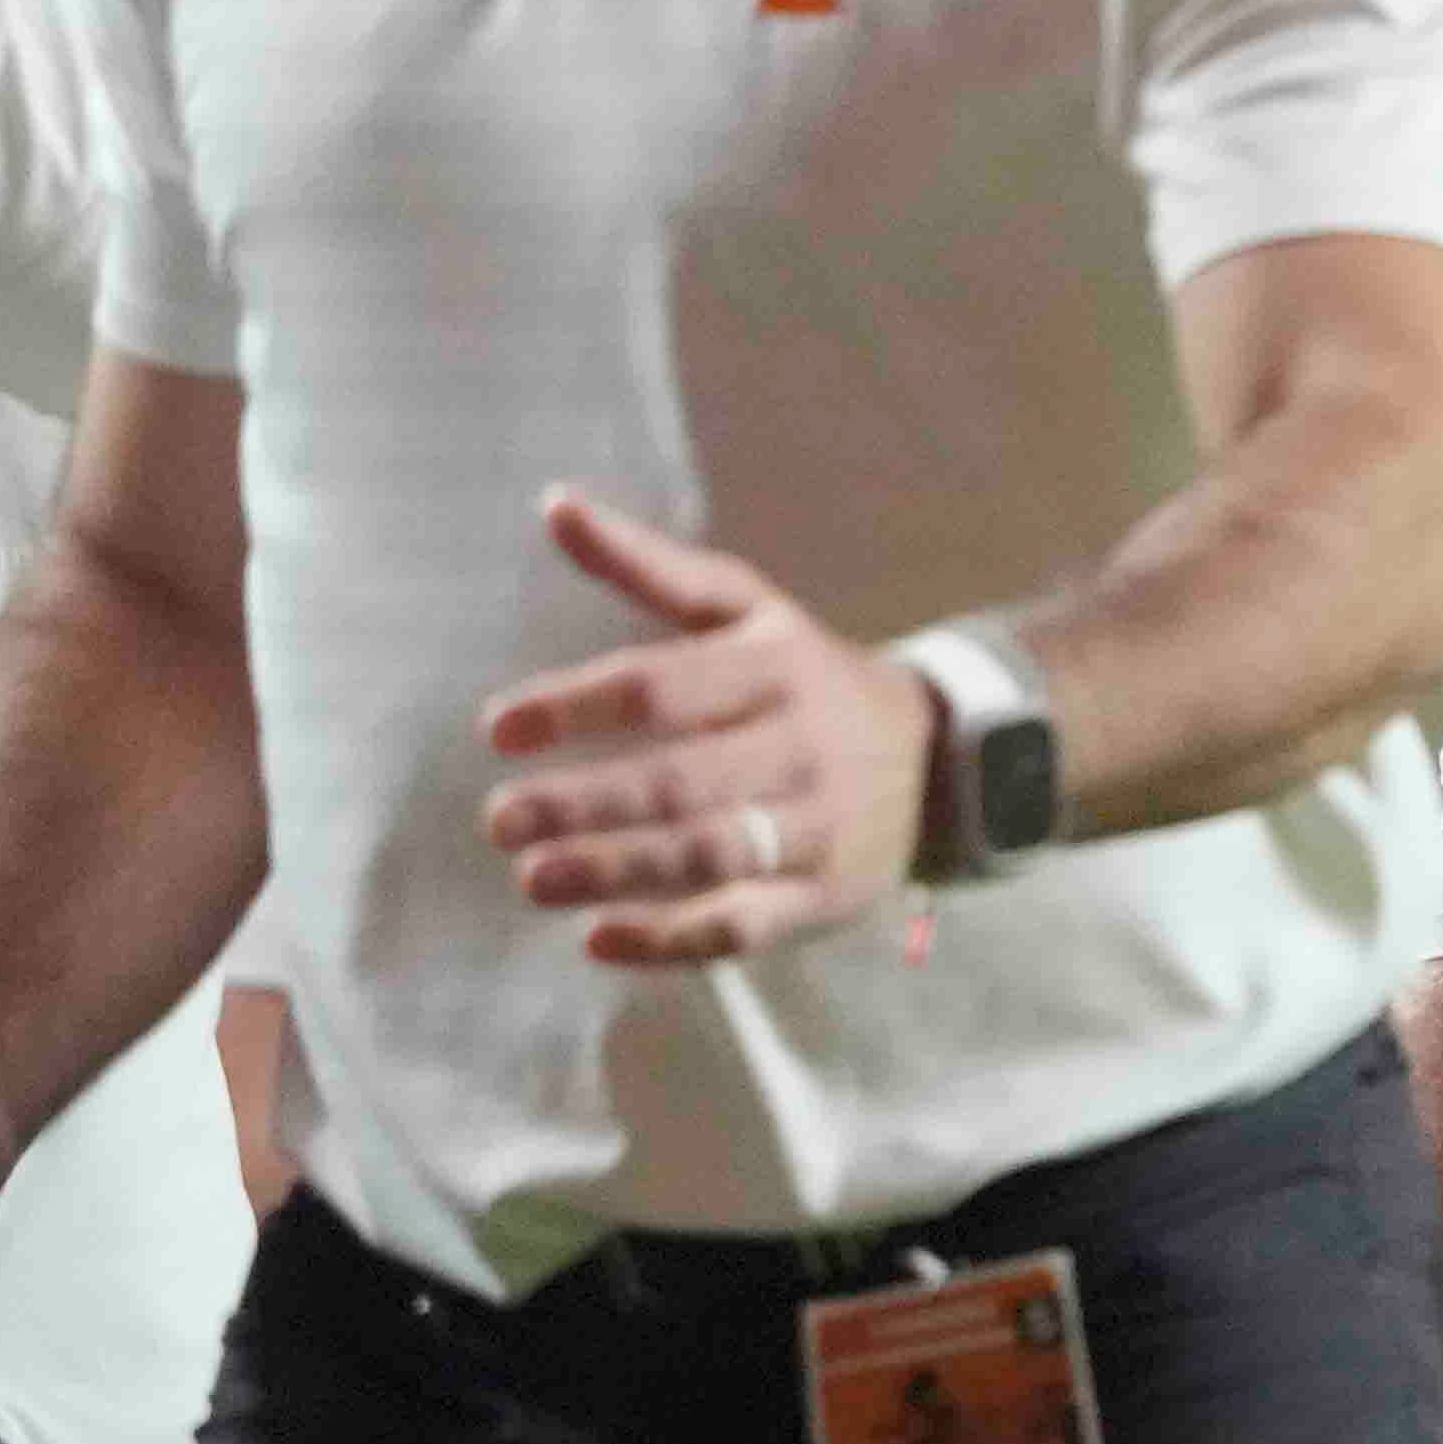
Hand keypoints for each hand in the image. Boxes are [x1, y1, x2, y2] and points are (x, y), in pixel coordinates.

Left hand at [476, 490, 937, 965]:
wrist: (945, 759)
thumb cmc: (808, 680)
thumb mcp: (749, 610)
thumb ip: (650, 567)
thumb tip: (552, 503)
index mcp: (775, 668)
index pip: (665, 687)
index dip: (576, 707)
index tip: (496, 730)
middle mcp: (801, 747)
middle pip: (683, 781)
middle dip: (585, 803)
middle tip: (497, 820)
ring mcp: (818, 827)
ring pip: (712, 855)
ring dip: (617, 870)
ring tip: (532, 879)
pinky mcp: (824, 897)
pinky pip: (745, 926)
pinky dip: (671, 940)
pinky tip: (597, 938)